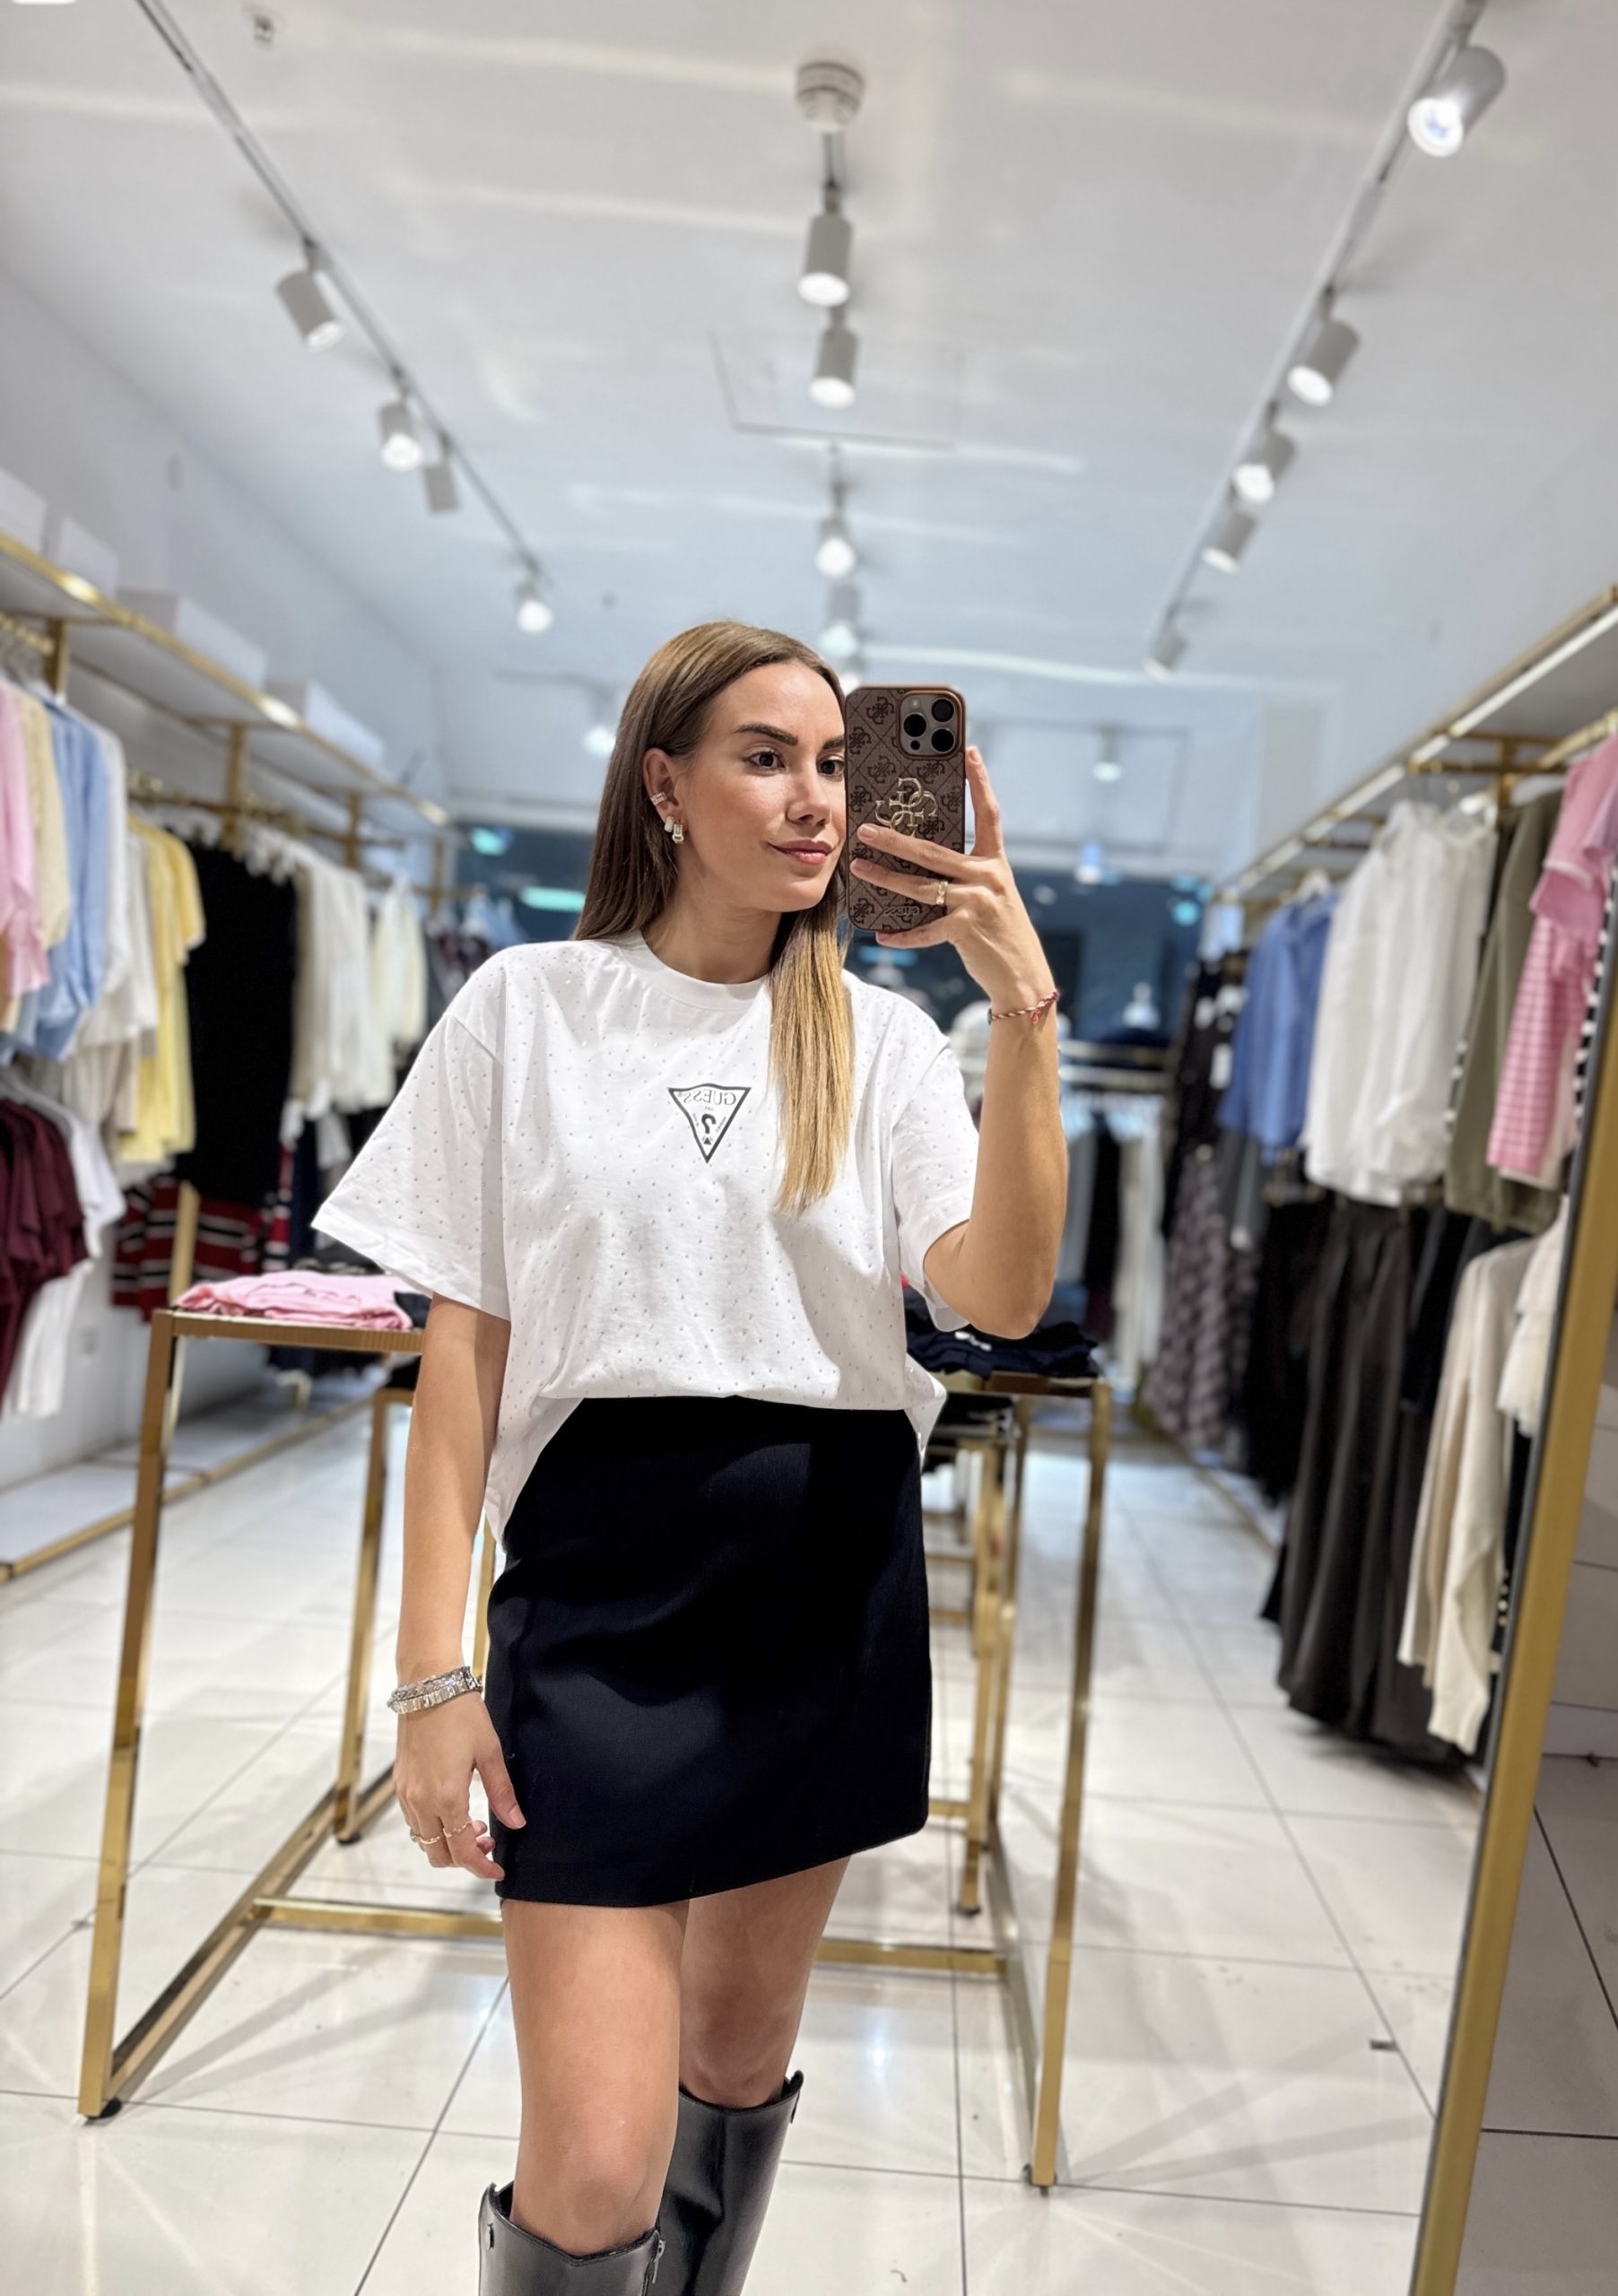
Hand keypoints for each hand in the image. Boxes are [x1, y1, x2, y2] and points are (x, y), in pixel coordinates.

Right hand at [395, 1692, 525, 1882]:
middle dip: (464, 1858)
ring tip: (473, 1822)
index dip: (481, 1867)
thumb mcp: (489, 1753)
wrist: (428, 1686)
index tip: (496, 1868)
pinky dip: (432, 1827)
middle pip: (438, 1855)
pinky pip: (413, 1821)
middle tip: (487, 1840)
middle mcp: (421, 1801)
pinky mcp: (399, 1784)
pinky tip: (452, 1808)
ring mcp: (406, 1794)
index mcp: (446, 1798)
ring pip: (423, 1841)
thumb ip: (502, 1793)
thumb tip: (516, 1823)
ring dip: (447, 1842)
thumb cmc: (461, 1714)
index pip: (463, 1852)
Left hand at [848, 746, 1055, 1008]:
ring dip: (886, 878)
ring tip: (858, 868)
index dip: (980, 781)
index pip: (990, 813)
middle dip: (896, 838)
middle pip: (934, 851)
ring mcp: (978, 904)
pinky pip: (926, 931)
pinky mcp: (967, 931)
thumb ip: (963, 874)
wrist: (1022, 975)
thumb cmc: (998, 930)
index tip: (968, 750)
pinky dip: (903, 935)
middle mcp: (988, 877)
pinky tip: (882, 935)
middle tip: (866, 828)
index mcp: (995, 862)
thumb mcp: (989, 893)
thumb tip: (919, 857)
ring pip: (922, 887)